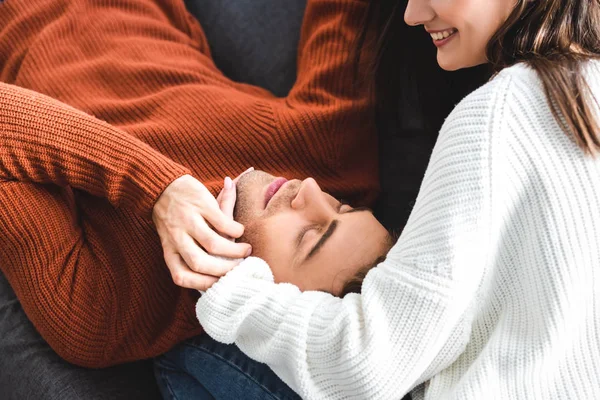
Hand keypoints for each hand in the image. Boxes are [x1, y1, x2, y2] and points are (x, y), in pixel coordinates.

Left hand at [153, 174, 251, 290]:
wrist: (162, 185)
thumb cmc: (172, 219)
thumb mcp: (176, 240)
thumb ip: (195, 258)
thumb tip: (210, 282)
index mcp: (169, 249)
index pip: (180, 275)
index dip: (201, 284)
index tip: (218, 284)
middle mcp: (177, 236)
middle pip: (199, 263)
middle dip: (223, 270)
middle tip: (239, 268)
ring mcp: (189, 220)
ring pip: (212, 244)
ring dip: (233, 251)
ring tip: (246, 250)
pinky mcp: (200, 204)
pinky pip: (221, 223)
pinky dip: (235, 230)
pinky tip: (239, 231)